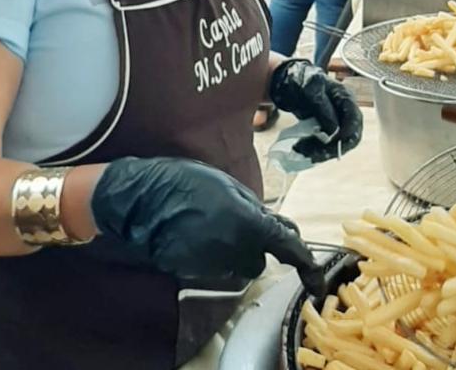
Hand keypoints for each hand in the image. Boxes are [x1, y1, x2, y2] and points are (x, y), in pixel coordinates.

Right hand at [90, 157, 323, 294]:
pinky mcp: (194, 272)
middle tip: (236, 220)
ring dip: (233, 250)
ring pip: (237, 265)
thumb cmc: (184, 181)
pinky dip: (211, 255)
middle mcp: (235, 249)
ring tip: (210, 223)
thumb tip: (273, 225)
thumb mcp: (226, 184)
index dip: (305, 262)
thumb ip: (254, 208)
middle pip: (259, 259)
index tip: (315, 275)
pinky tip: (195, 233)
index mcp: (249, 223)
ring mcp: (213, 264)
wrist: (140, 199)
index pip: (287, 247)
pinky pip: (214, 266)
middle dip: (254, 245)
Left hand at [269, 60, 362, 162]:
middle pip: (350, 136)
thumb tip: (334, 130)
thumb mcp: (310, 88)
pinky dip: (316, 151)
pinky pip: (327, 146)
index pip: (354, 118)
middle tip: (313, 152)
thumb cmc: (302, 80)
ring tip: (302, 151)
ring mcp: (338, 123)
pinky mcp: (328, 132)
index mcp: (345, 97)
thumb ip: (323, 107)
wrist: (289, 83)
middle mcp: (345, 112)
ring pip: (339, 145)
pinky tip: (302, 150)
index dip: (347, 132)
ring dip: (322, 152)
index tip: (333, 141)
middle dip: (333, 147)